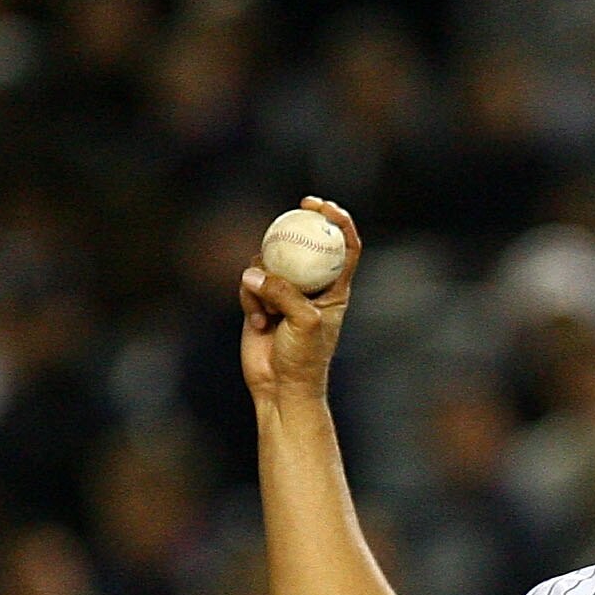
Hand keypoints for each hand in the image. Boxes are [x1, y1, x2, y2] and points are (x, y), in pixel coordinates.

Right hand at [239, 198, 361, 412]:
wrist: (280, 388)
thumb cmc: (304, 359)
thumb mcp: (303, 322)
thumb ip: (283, 292)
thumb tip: (255, 272)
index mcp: (335, 289)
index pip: (345, 247)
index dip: (339, 221)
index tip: (324, 206)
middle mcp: (310, 287)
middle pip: (304, 244)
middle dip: (297, 224)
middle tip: (296, 208)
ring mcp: (284, 292)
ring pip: (269, 262)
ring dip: (264, 280)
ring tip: (268, 312)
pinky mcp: (260, 301)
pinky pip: (249, 283)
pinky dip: (249, 299)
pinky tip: (256, 324)